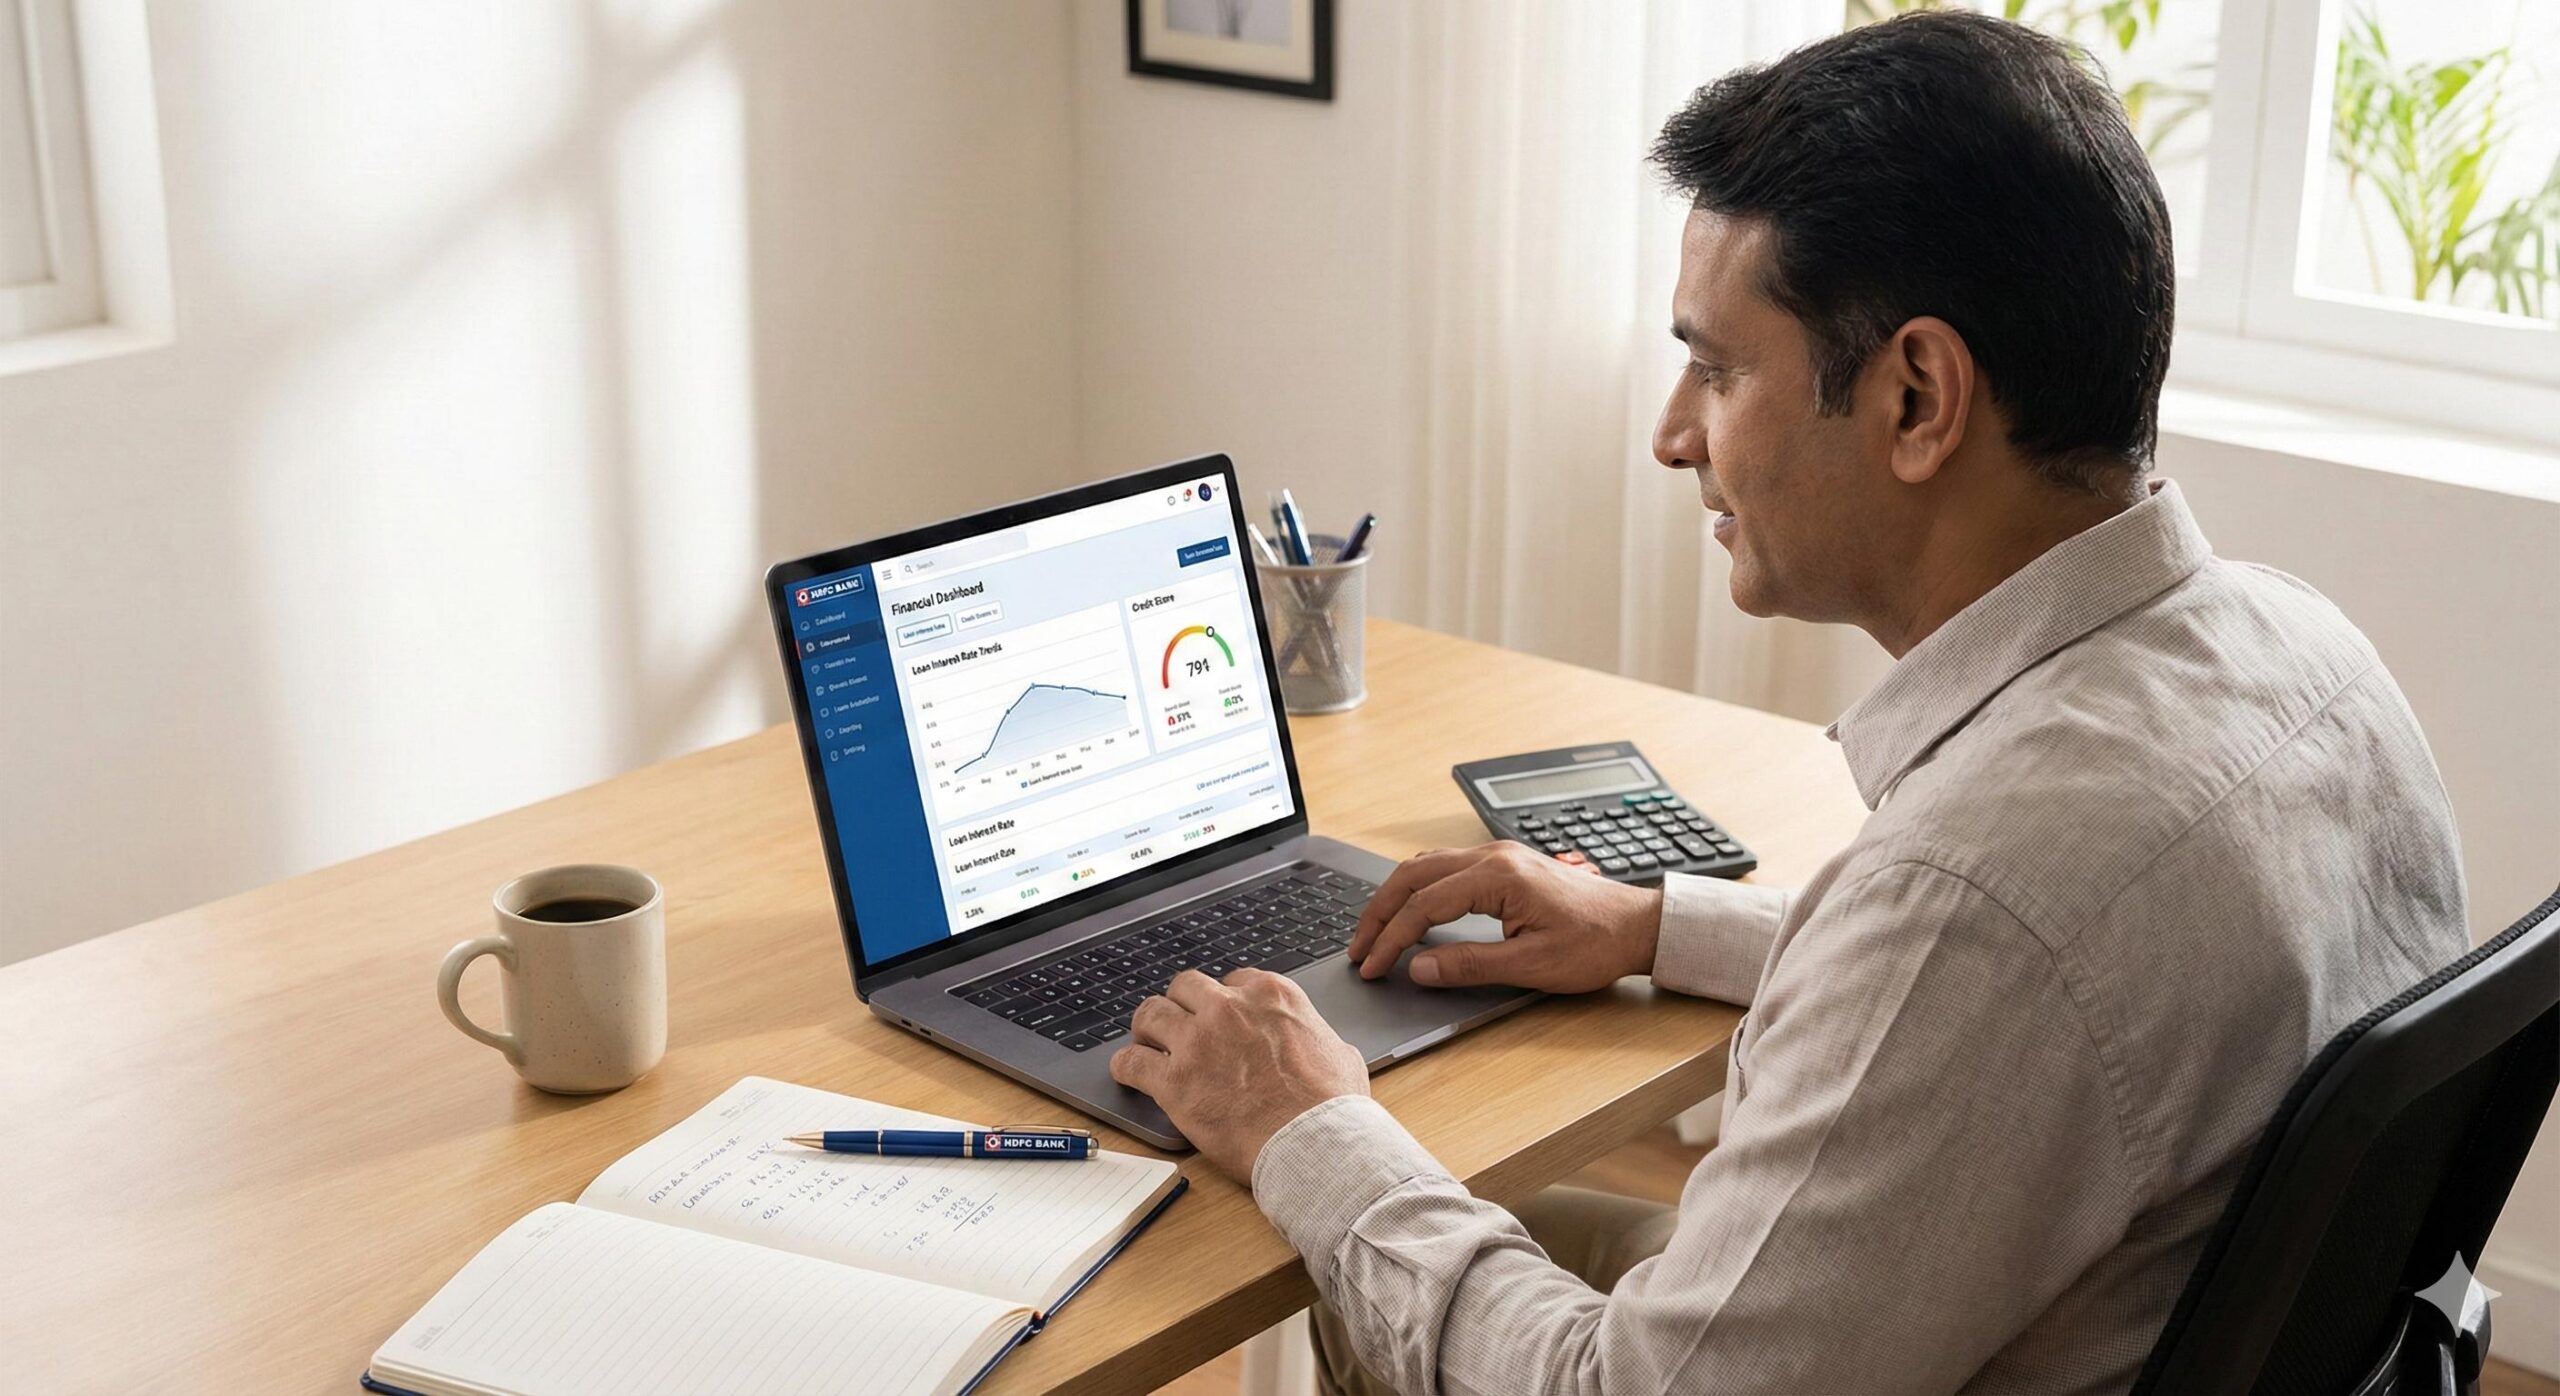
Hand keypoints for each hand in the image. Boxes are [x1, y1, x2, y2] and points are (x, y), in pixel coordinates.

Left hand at [1109, 968, 1368, 1177]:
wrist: (1316, 1144)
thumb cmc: (1334, 1107)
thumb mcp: (1341, 1054)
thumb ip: (1317, 1038)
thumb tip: (1322, 1047)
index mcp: (1271, 995)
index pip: (1233, 980)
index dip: (1224, 1001)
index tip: (1220, 1017)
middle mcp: (1229, 1008)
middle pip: (1185, 987)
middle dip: (1181, 1005)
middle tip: (1179, 1025)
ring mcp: (1197, 1043)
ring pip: (1150, 1014)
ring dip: (1147, 1028)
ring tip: (1147, 1044)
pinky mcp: (1174, 1082)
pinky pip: (1131, 1062)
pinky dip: (1126, 1067)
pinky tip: (1129, 1074)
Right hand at [1348, 841, 1663, 991]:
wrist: (1637, 925)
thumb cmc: (1594, 944)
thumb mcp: (1531, 965)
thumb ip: (1469, 965)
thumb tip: (1420, 968)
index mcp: (1497, 876)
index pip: (1423, 904)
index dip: (1391, 939)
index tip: (1372, 966)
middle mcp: (1492, 856)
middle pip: (1413, 875)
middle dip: (1379, 912)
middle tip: (1359, 947)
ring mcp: (1498, 855)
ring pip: (1425, 866)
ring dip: (1396, 897)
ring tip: (1376, 932)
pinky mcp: (1505, 864)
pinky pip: (1445, 866)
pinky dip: (1418, 888)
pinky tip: (1412, 910)